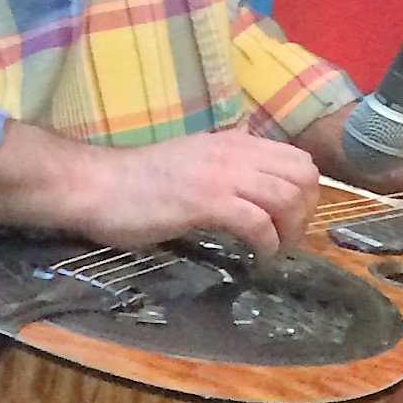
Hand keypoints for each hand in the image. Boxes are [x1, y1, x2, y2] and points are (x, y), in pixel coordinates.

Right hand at [64, 130, 322, 255]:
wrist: (96, 185)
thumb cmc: (140, 180)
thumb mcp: (196, 160)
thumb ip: (228, 166)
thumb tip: (255, 181)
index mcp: (237, 143)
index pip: (299, 161)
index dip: (306, 194)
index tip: (292, 221)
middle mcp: (237, 153)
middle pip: (303, 178)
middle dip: (305, 214)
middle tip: (288, 240)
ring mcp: (222, 176)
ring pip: (287, 198)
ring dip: (289, 232)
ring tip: (274, 252)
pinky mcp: (206, 201)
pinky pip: (257, 222)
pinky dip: (266, 244)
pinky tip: (256, 259)